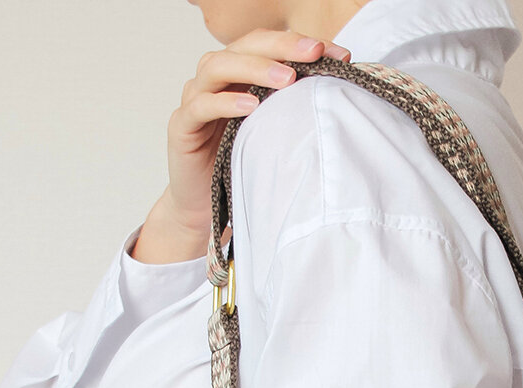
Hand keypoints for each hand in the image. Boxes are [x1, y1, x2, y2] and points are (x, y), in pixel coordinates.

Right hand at [133, 29, 350, 262]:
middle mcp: (216, 80)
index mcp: (239, 75)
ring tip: (287, 78)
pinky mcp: (181, 126)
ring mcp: (196, 100)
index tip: (341, 54)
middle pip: (244, 46)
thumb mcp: (275, 136)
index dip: (302, 44)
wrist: (204, 208)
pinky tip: (249, 104)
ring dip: (255, 68)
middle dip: (282, 46)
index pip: (270, 46)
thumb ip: (293, 112)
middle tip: (315, 53)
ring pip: (219, 67)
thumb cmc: (240, 168)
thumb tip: (340, 99)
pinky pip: (201, 105)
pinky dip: (225, 102)